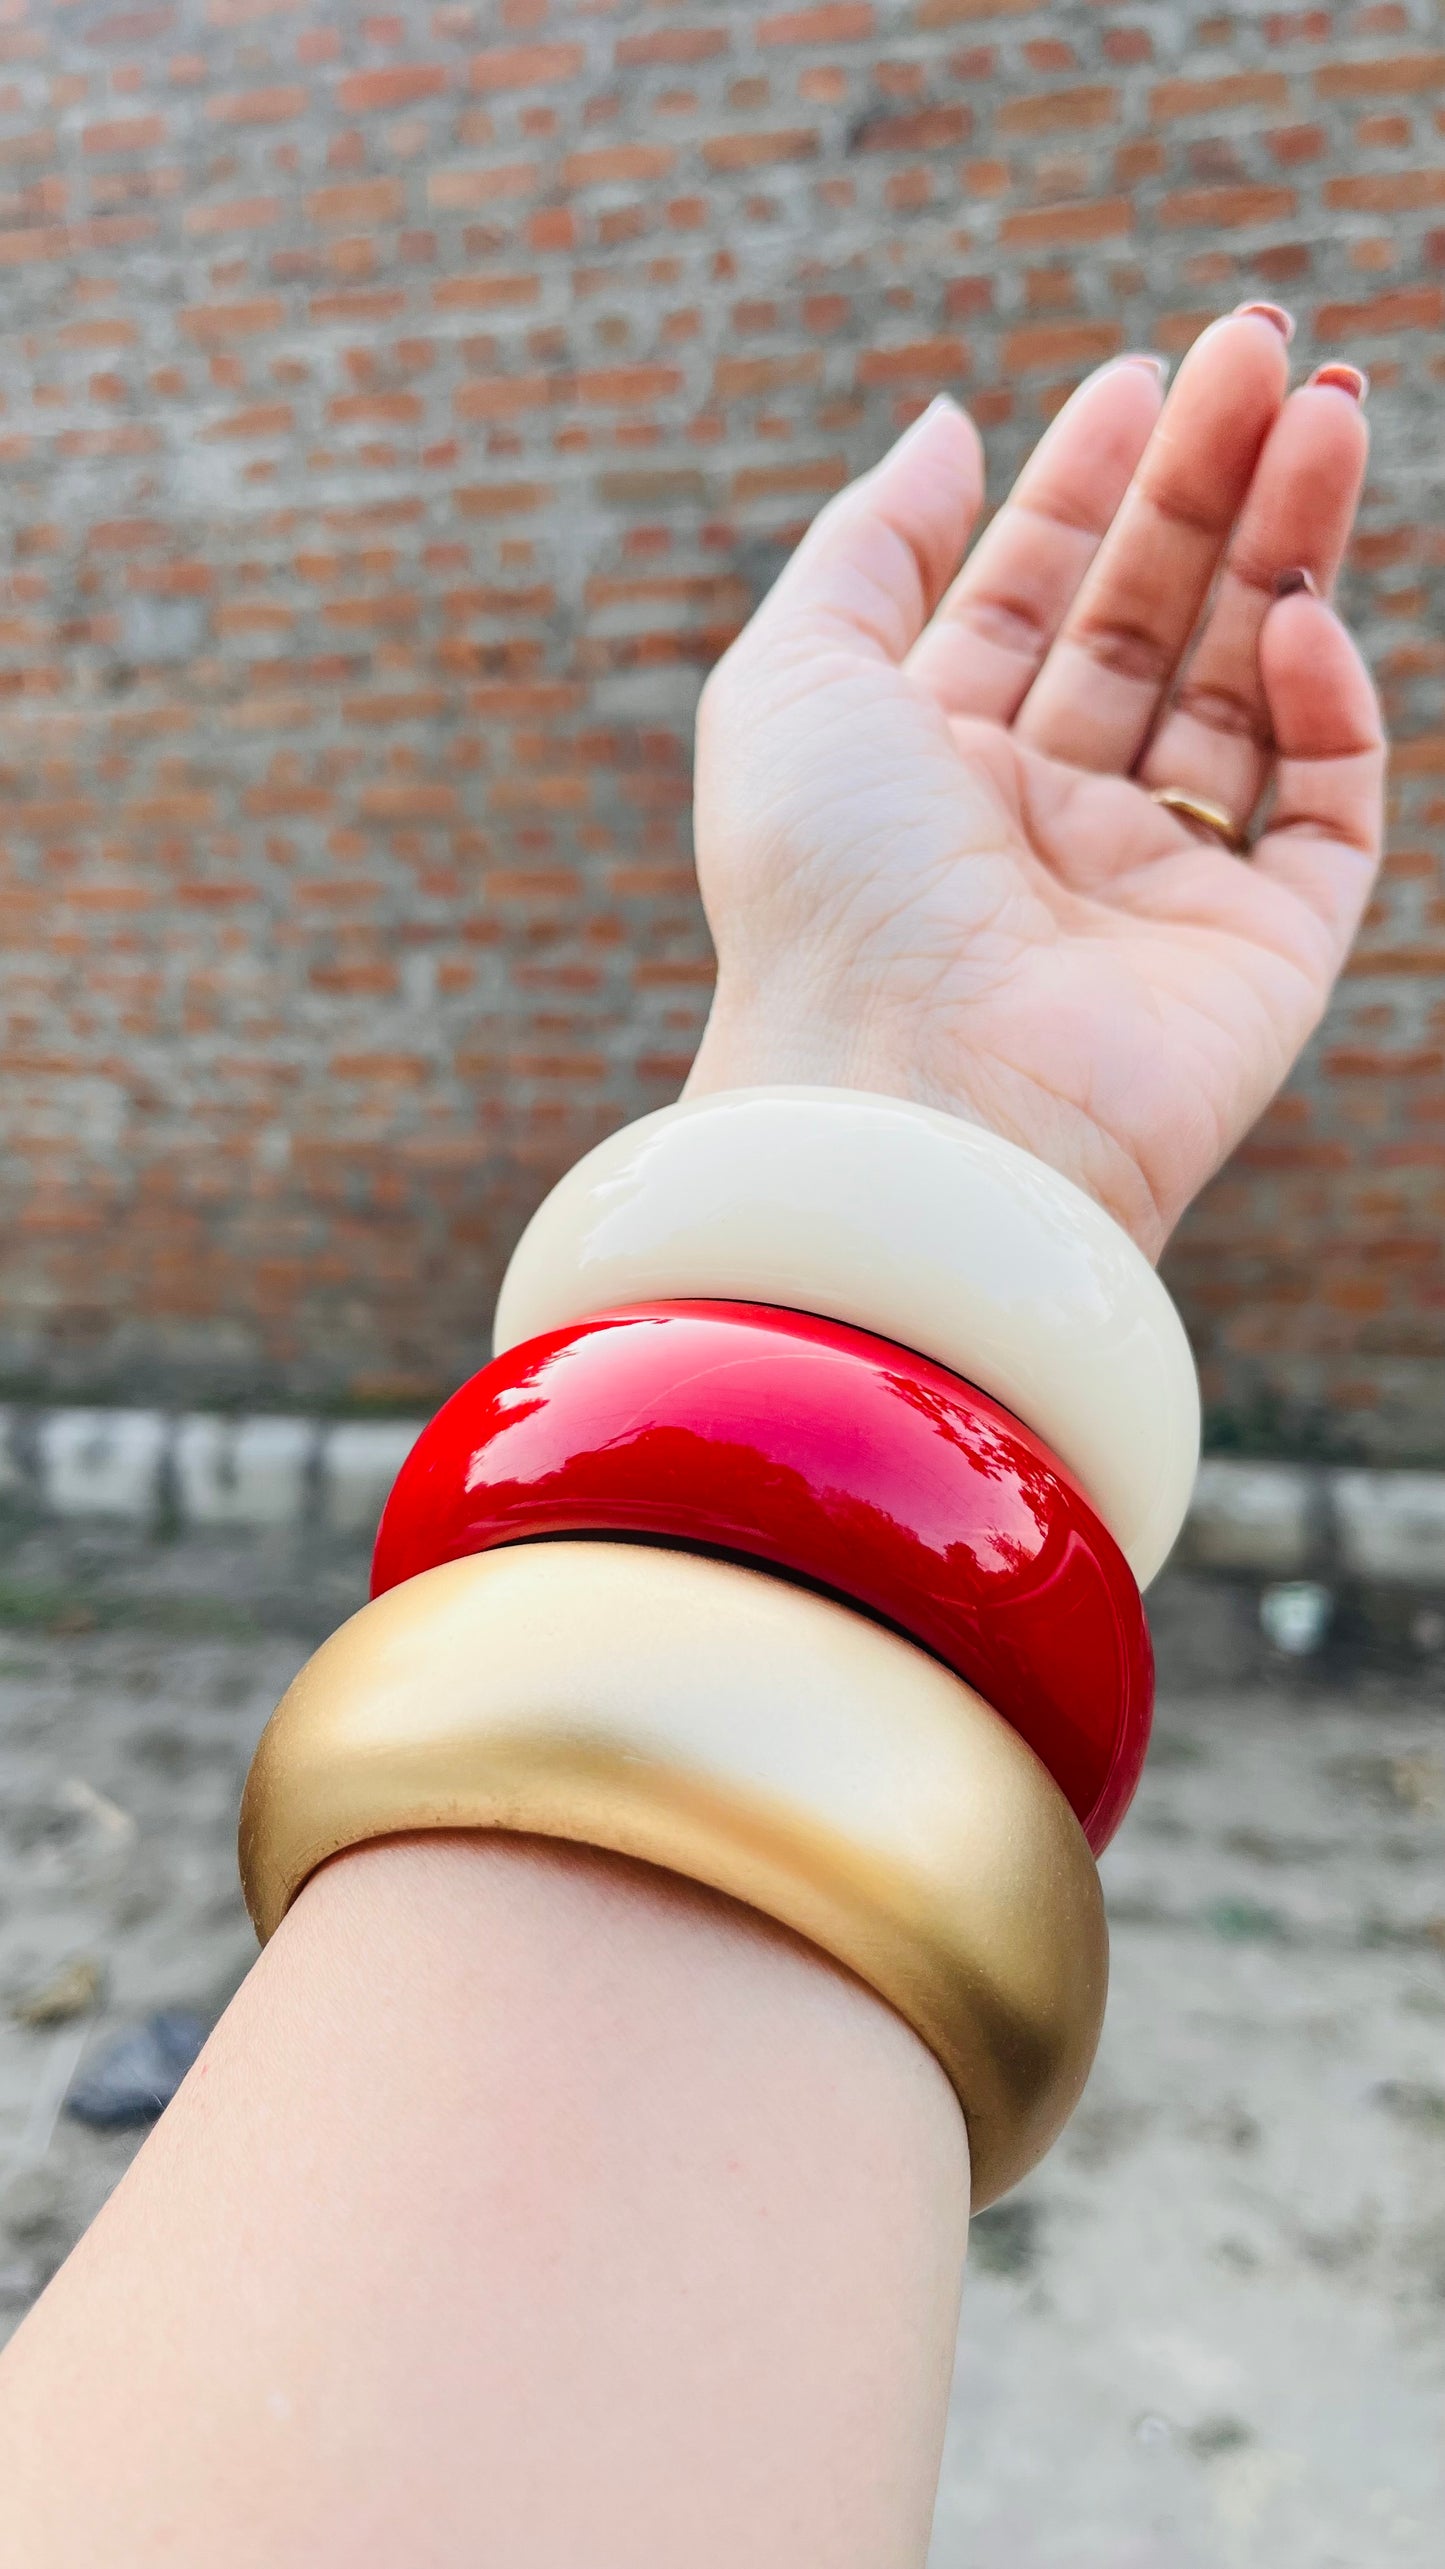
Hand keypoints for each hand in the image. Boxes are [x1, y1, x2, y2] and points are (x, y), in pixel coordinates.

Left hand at [685, 307, 1384, 1257]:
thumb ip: (870, 543)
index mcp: (929, 773)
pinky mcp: (1260, 959)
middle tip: (1267, 347)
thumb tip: (948, 426)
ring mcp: (1155, 895)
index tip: (1143, 372)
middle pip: (1150, 623)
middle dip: (1208, 482)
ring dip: (1289, 547)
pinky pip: (1322, 813)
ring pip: (1246, 694)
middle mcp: (1043, 831)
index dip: (1086, 484)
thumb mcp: (794, 681)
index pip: (1031, 602)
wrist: (910, 1106)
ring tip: (1329, 406)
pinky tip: (1296, 614)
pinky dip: (1326, 705)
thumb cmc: (827, 898)